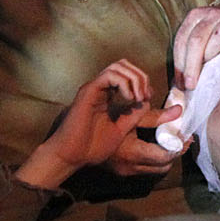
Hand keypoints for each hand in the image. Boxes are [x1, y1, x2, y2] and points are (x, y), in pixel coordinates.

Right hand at [18, 60, 182, 188]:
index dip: (142, 82)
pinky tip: (129, 98)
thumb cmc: (91, 147)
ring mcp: (93, 88)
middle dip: (140, 76)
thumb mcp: (120, 130)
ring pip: (118, 66)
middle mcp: (99, 88)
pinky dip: (124, 83)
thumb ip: (133, 116)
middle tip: (146, 95)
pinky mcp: (89, 91)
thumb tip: (146, 103)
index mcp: (105, 95)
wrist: (71, 155)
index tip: (148, 97)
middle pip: (124, 65)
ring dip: (134, 79)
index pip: (126, 74)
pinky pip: (110, 75)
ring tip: (138, 98)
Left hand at [172, 0, 219, 89]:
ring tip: (210, 72)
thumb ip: (192, 55)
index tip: (180, 83)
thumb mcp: (203, 38)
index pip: (181, 41)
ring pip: (218, 36)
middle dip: (191, 66)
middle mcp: (211, 14)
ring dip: (212, 56)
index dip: (179, 65)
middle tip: (191, 85)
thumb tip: (181, 84)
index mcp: (195, 16)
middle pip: (197, 40)